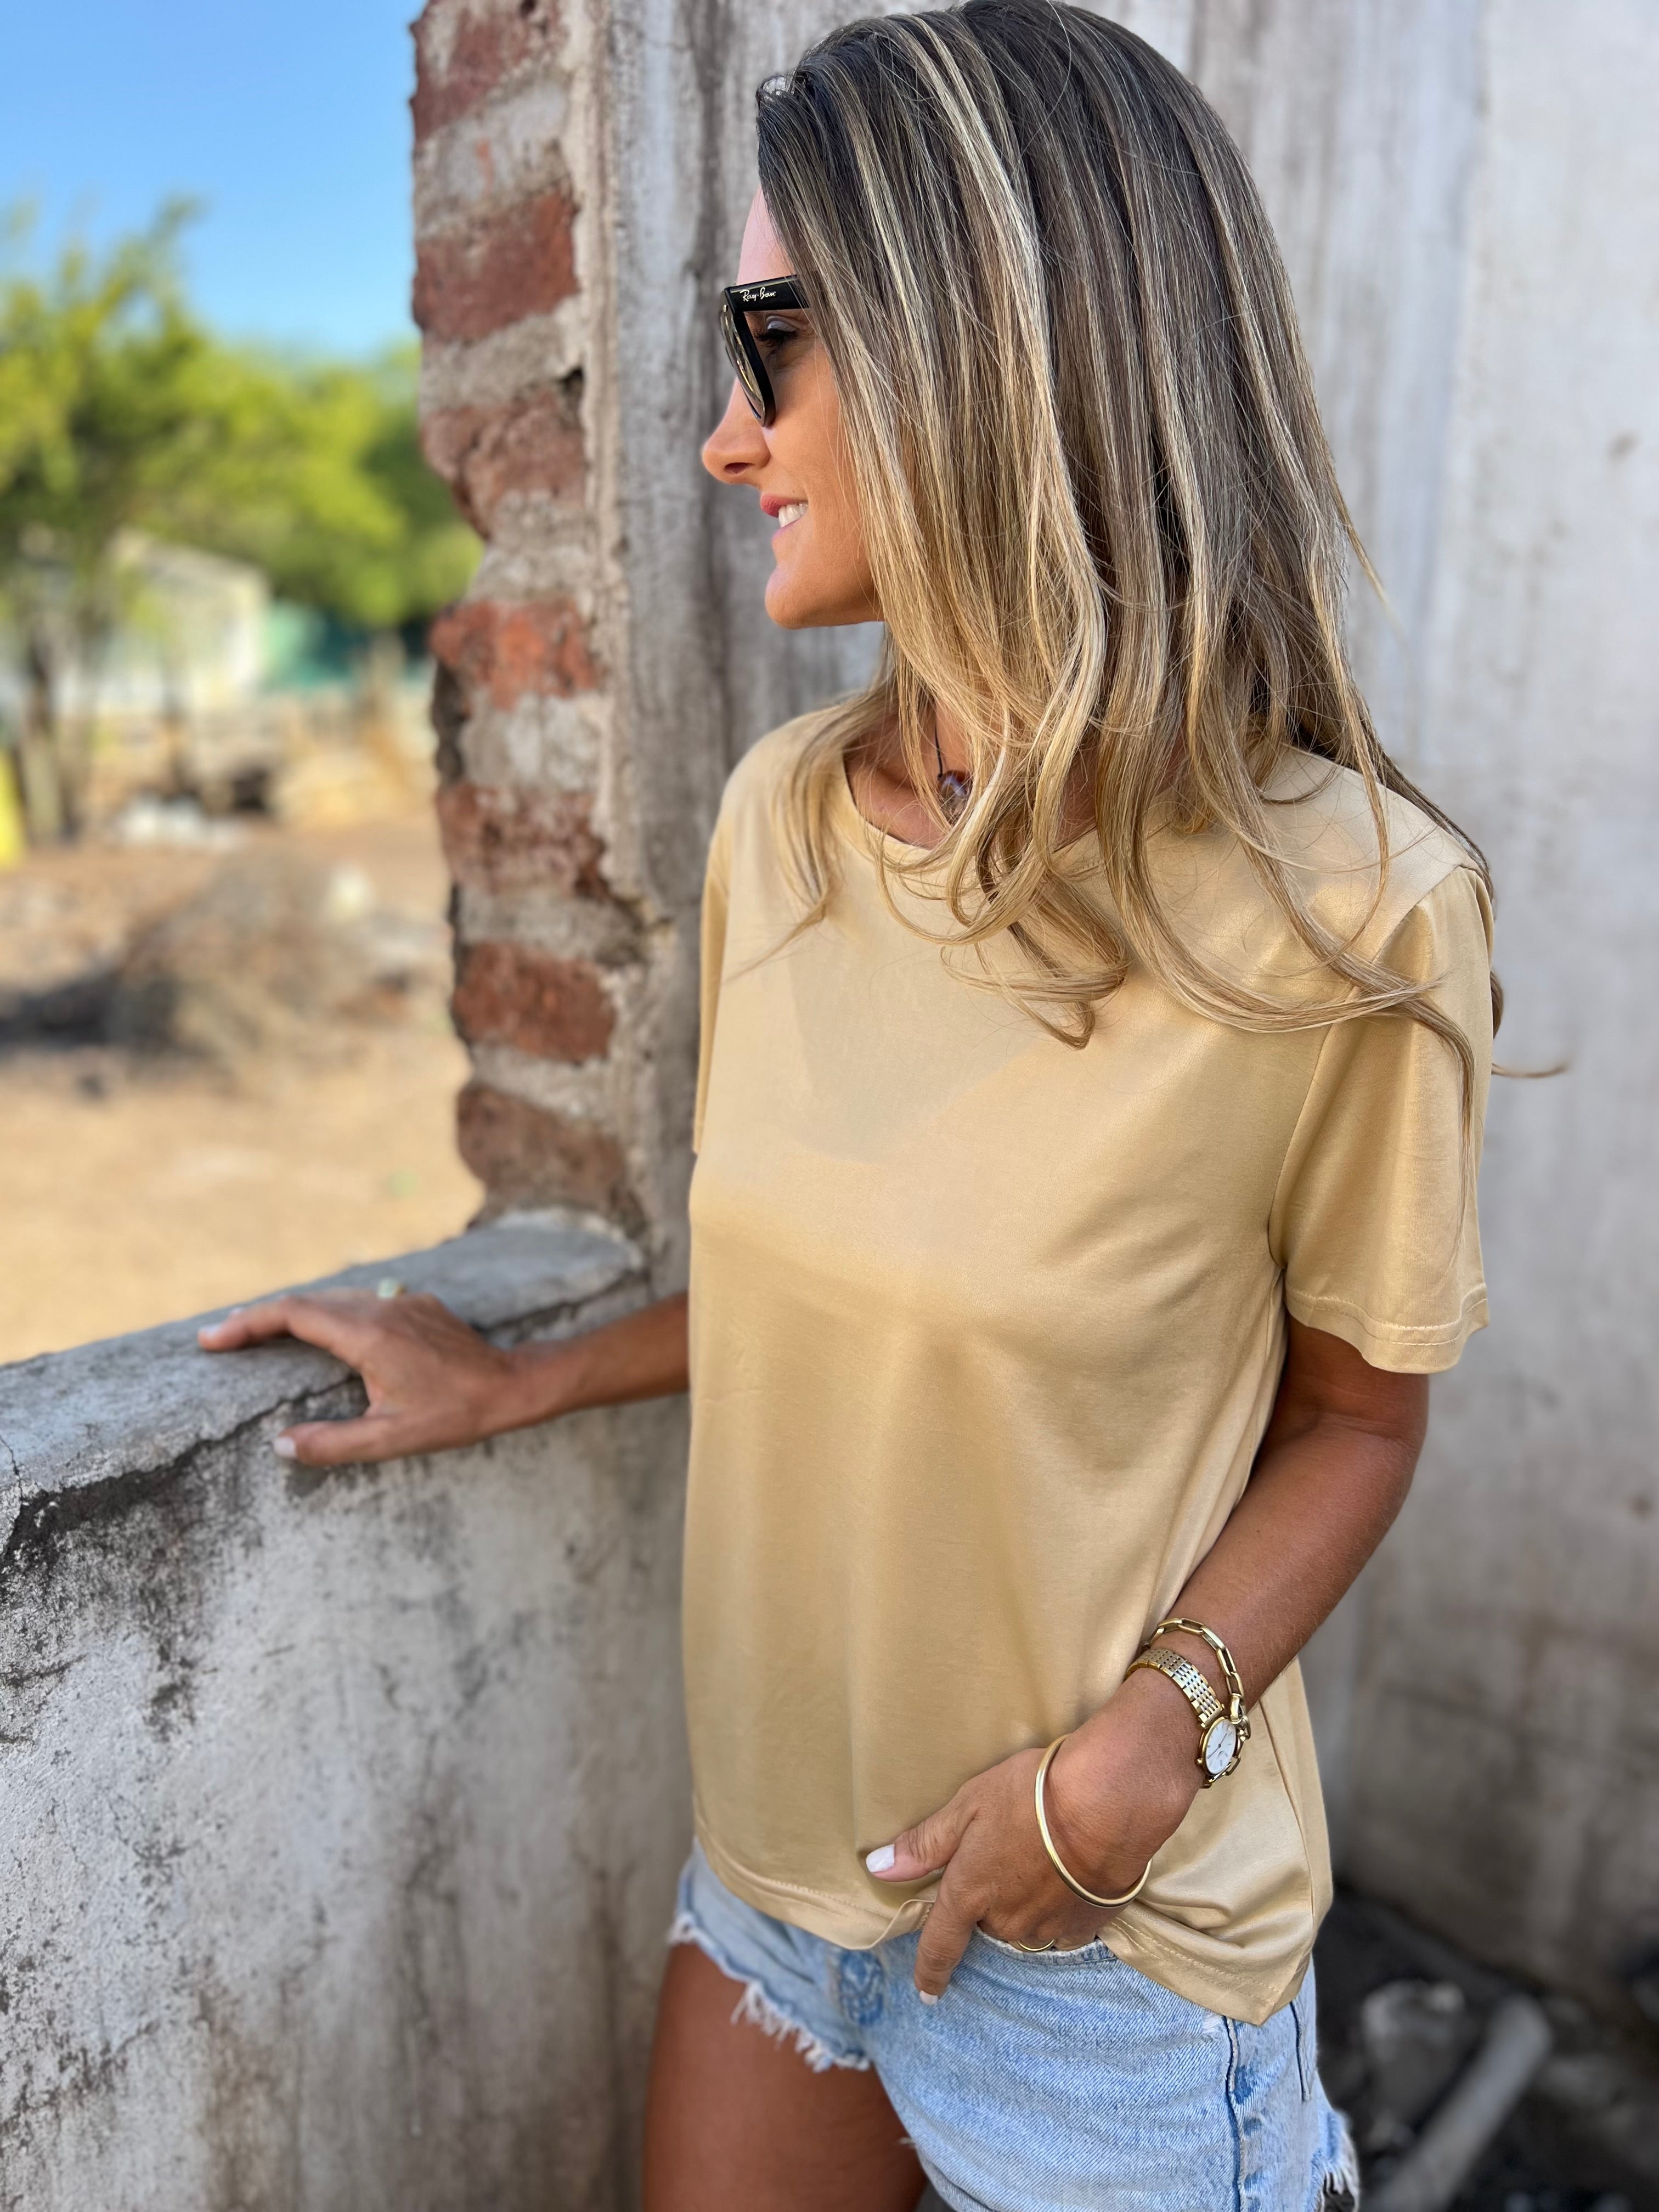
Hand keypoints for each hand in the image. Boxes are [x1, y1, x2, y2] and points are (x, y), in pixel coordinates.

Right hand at [197, 1289, 521, 1465]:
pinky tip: (321, 1331)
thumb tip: (281, 1446)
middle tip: (222, 1340)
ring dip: (294, 1313)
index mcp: (367, 1336)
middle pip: (306, 1302)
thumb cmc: (455, 1414)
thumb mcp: (391, 1439)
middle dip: (259, 1318)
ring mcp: (401, 1301)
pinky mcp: (417, 1304)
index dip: (247, 1324)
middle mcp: (380, 1308)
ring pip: (333, 1298)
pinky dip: (328, 1313)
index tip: (212, 1340)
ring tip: (259, 1334)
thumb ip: (333, 1443)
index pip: (293, 1315)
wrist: (513, 1384)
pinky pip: (360, 1301)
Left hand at [864, 1671, 1201, 1998]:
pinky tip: (1073, 1875)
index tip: (926, 1992)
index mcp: (969, 1895)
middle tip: (1009, 1859)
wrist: (1108, 1802)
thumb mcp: (968, 1805)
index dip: (930, 1971)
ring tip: (1045, 1859)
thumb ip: (926, 1843)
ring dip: (1028, 1905)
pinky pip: (1064, 1928)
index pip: (940, 1945)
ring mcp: (1049, 1930)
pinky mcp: (1088, 1927)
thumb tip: (878, 1869)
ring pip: (1027, 1927)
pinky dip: (1062, 1908)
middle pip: (988, 1925)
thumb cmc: (1032, 1794)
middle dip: (991, 1902)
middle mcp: (1005, 1923)